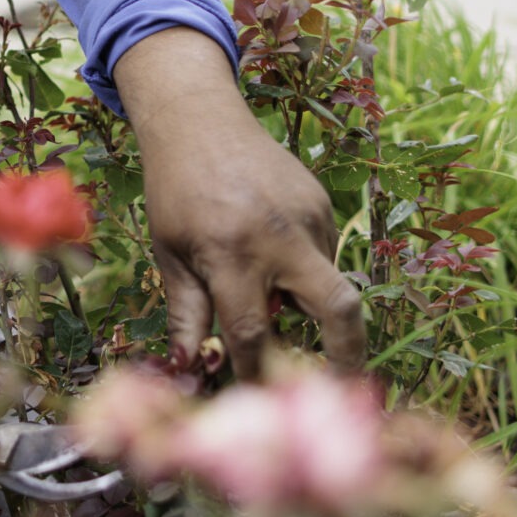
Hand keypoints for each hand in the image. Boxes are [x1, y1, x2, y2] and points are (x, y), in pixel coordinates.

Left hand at [112, 28, 364, 379]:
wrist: (198, 119)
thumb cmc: (175, 190)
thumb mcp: (169, 253)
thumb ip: (187, 314)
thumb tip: (192, 367)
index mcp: (231, 253)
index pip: (254, 332)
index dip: (256, 371)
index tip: (259, 397)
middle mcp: (279, 236)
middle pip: (337, 310)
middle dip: (347, 357)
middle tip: (342, 389)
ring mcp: (309, 217)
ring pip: (327, 283)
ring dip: (306, 304)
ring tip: (267, 285)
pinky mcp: (323, 203)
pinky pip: (323, 254)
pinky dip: (303, 271)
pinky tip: (271, 252)